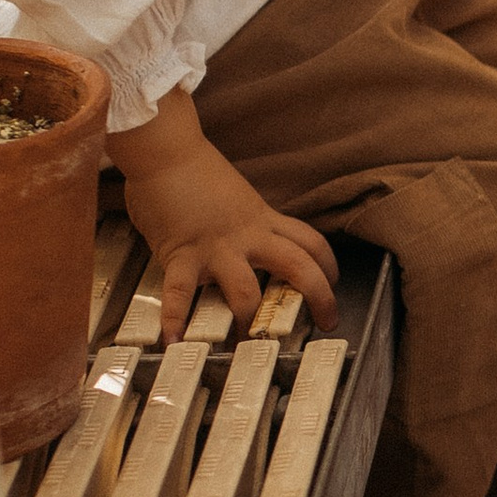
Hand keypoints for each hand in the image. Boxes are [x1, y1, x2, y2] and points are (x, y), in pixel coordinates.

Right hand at [112, 97, 339, 342]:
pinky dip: (175, 319)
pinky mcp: (182, 255)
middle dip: (319, 297)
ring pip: (246, 290)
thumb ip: (244, 223)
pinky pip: (180, 293)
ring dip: (248, 321)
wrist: (164, 151)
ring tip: (246, 346)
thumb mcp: (235, 197)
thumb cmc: (192, 168)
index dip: (328, 265)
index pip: (310, 242)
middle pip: (299, 267)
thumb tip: (243, 243)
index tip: (332, 282)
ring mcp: (216, 247)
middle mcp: (247, 235)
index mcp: (261, 218)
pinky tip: (174, 342)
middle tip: (326, 322)